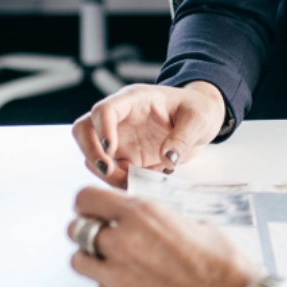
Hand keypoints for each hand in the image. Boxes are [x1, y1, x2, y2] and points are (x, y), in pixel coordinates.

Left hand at [67, 184, 258, 286]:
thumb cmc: (223, 268)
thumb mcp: (195, 226)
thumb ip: (161, 223)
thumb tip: (150, 225)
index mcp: (142, 215)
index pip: (87, 199)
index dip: (87, 203)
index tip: (89, 208)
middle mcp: (122, 243)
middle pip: (76, 230)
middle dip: (87, 231)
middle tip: (101, 238)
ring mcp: (116, 278)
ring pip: (80, 262)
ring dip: (94, 261)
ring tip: (117, 266)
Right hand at [72, 81, 226, 184]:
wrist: (202, 120)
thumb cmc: (198, 110)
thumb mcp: (199, 119)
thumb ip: (183, 137)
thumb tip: (168, 159)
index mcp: (134, 100)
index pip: (104, 110)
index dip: (102, 130)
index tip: (110, 150)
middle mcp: (120, 119)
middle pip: (84, 130)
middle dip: (90, 152)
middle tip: (109, 171)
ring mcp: (120, 139)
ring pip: (92, 155)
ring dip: (105, 173)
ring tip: (130, 183)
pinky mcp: (126, 158)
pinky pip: (111, 172)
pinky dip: (118, 182)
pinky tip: (137, 186)